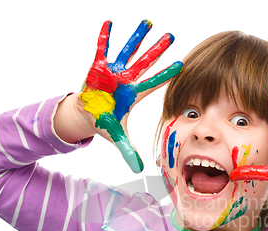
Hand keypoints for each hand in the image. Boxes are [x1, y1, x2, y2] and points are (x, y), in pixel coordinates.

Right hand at [80, 20, 182, 172]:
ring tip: (148, 23)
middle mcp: (126, 80)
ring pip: (127, 51)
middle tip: (171, 36)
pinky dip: (104, 36)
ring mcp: (113, 72)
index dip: (166, 75)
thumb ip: (129, 151)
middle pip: (145, 63)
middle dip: (157, 50)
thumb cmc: (105, 122)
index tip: (181, 65)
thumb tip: (139, 170)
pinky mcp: (97, 67)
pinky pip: (101, 48)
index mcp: (133, 94)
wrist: (86, 114)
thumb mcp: (117, 137)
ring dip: (136, 38)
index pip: (153, 83)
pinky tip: (109, 23)